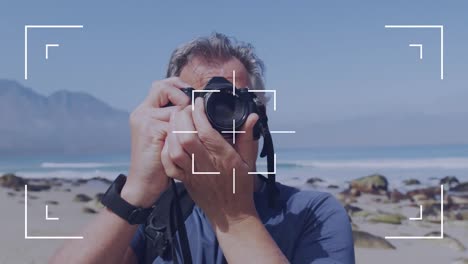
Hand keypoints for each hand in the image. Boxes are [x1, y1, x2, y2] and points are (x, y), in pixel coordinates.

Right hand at [121, 77, 189, 207]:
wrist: (144, 184)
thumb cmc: (159, 163)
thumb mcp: (166, 137)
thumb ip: (174, 120)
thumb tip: (195, 107)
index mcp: (145, 111)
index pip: (162, 86)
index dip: (178, 87)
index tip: (192, 97)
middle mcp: (142, 112)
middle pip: (165, 88)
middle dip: (183, 97)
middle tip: (193, 110)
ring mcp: (145, 120)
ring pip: (176, 107)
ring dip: (187, 119)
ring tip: (189, 134)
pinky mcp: (150, 129)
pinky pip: (176, 123)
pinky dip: (184, 132)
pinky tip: (185, 144)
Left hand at [161, 97, 259, 230]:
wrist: (231, 215)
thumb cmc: (241, 185)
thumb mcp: (249, 160)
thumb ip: (248, 137)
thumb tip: (252, 117)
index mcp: (223, 157)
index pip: (205, 130)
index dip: (199, 113)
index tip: (199, 102)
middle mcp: (205, 164)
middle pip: (186, 137)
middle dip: (183, 117)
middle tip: (186, 108)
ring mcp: (192, 173)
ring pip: (175, 149)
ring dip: (173, 131)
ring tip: (177, 119)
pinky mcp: (183, 180)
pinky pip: (168, 165)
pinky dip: (166, 149)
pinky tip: (170, 139)